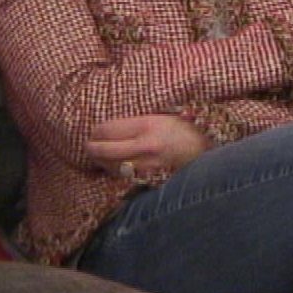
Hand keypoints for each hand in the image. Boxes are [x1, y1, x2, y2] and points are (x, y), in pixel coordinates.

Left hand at [86, 114, 209, 180]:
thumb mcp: (160, 116)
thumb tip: (108, 128)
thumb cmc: (182, 129)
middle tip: (88, 146)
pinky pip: (124, 176)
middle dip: (92, 148)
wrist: (204, 150)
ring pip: (112, 166)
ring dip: (101, 162)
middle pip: (105, 150)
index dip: (96, 131)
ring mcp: (147, 164)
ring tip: (97, 156)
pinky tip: (112, 166)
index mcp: (146, 125)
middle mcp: (144, 145)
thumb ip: (135, 122)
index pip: (108, 130)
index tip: (93, 131)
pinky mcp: (149, 177)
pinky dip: (114, 171)